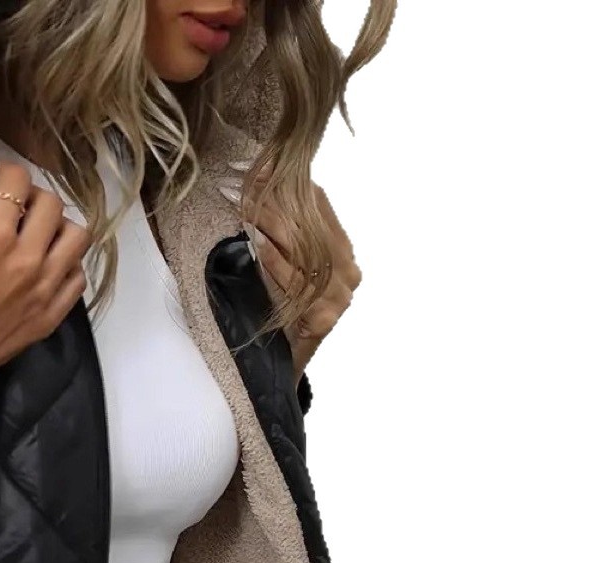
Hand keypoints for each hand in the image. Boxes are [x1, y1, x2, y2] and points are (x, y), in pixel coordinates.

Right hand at [0, 160, 92, 421]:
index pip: (17, 181)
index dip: (8, 171)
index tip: (2, 176)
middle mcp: (27, 258)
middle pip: (52, 205)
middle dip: (34, 197)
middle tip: (19, 207)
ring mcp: (44, 289)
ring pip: (77, 237)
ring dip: (59, 229)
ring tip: (40, 236)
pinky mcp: (51, 316)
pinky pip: (77, 279)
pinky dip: (66, 266)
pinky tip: (48, 267)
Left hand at [234, 169, 361, 383]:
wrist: (284, 365)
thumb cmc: (281, 313)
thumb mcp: (285, 266)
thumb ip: (285, 235)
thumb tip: (261, 185)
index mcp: (343, 252)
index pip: (320, 204)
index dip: (290, 182)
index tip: (259, 166)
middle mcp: (348, 270)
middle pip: (311, 223)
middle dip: (275, 201)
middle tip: (244, 184)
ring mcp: (341, 295)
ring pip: (304, 248)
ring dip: (271, 224)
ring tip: (245, 205)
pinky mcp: (325, 317)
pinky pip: (297, 281)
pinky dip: (275, 260)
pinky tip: (257, 242)